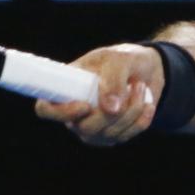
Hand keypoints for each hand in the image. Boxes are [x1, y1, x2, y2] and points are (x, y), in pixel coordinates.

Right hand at [34, 44, 165, 146]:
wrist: (146, 70)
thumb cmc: (124, 60)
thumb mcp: (119, 59)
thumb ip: (113, 80)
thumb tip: (110, 109)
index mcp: (65, 89)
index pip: (46, 110)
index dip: (61, 113)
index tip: (86, 105)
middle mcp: (74, 113)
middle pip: (85, 129)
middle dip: (114, 112)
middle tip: (133, 85)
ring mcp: (93, 128)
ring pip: (109, 133)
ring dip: (133, 110)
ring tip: (140, 86)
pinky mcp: (112, 135)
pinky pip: (126, 135)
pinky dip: (141, 119)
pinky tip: (148, 104)